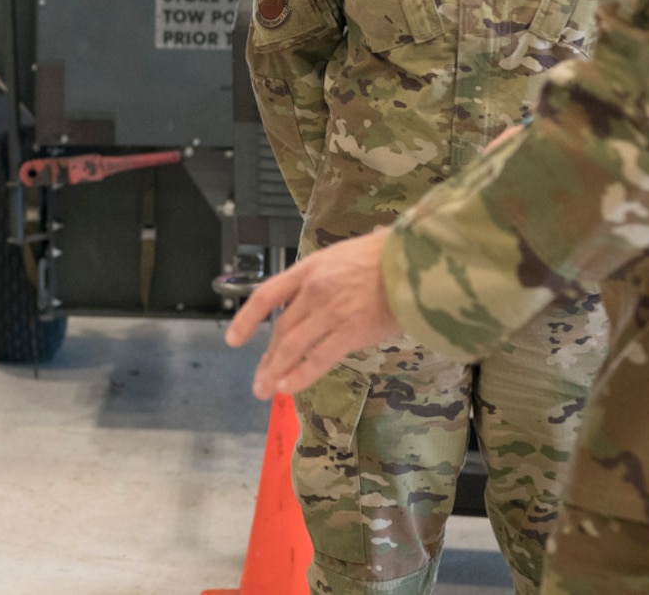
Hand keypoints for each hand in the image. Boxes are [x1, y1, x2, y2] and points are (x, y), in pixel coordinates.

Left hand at [224, 230, 400, 398]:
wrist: (415, 262)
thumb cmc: (385, 258)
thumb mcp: (342, 258)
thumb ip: (322, 280)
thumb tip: (310, 305)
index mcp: (309, 268)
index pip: (267, 295)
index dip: (246, 318)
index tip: (233, 340)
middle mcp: (313, 290)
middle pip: (281, 328)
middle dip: (267, 357)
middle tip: (259, 379)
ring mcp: (330, 311)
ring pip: (292, 346)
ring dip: (275, 371)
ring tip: (265, 390)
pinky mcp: (350, 331)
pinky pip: (318, 358)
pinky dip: (300, 375)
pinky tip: (287, 388)